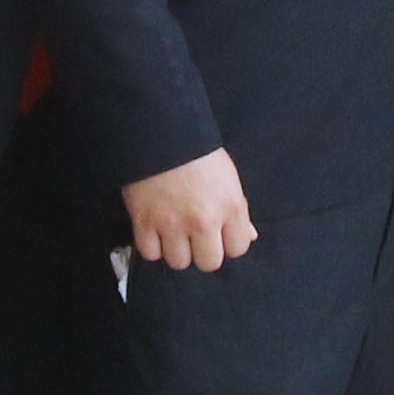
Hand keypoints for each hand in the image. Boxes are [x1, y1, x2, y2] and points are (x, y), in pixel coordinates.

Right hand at [124, 150, 258, 272]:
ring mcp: (173, 223)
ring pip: (179, 262)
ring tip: (172, 232)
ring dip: (175, 250)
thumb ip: (238, 210)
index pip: (238, 249)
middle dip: (202, 252)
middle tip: (194, 236)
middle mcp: (204, 220)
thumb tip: (249, 236)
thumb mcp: (227, 176)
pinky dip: (151, 245)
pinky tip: (154, 229)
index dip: (227, 243)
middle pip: (209, 263)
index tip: (218, 235)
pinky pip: (151, 253)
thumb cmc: (196, 151)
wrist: (159, 131)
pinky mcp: (145, 222)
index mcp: (230, 206)